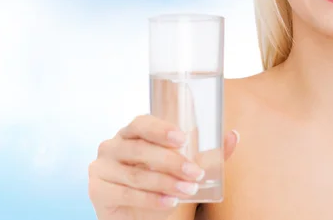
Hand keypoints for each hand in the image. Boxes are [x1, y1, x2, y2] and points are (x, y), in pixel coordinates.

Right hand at [88, 115, 239, 219]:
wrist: (141, 216)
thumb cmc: (162, 183)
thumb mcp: (185, 168)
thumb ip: (208, 154)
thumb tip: (234, 136)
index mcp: (131, 132)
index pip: (141, 123)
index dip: (161, 129)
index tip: (183, 138)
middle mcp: (112, 145)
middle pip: (141, 149)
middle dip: (172, 162)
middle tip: (195, 173)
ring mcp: (101, 168)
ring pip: (136, 174)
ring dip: (165, 182)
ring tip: (188, 190)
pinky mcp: (98, 191)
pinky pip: (126, 194)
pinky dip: (151, 199)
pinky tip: (169, 203)